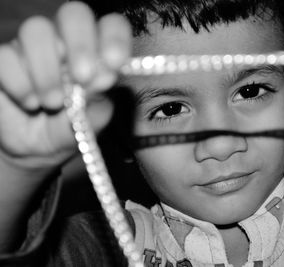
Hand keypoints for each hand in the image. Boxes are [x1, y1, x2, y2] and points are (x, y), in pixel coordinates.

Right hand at [0, 1, 131, 170]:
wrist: (34, 150)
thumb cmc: (69, 128)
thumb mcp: (91, 120)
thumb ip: (99, 99)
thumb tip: (103, 76)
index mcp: (96, 52)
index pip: (111, 25)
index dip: (114, 36)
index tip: (114, 62)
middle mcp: (64, 42)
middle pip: (74, 14)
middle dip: (81, 44)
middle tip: (83, 77)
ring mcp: (32, 48)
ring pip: (36, 29)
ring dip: (47, 69)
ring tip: (54, 102)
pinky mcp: (3, 61)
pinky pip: (5, 56)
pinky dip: (20, 82)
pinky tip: (30, 103)